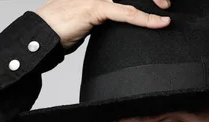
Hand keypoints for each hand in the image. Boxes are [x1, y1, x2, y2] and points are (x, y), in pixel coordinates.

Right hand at [35, 0, 170, 51]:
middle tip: (165, 1)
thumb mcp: (91, 15)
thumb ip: (108, 11)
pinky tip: (159, 22)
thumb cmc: (63, 25)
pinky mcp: (95, 7)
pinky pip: (126, 12)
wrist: (42, 32)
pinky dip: (145, 19)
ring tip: (166, 9)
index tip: (158, 0)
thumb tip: (124, 16)